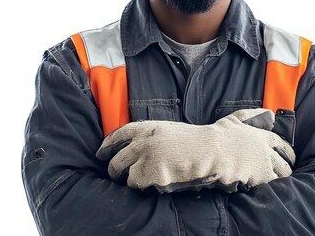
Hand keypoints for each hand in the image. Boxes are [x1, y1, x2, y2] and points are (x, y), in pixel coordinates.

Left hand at [96, 108, 294, 192]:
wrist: (214, 151)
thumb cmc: (198, 142)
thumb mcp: (171, 131)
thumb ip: (153, 137)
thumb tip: (137, 147)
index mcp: (148, 127)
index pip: (118, 134)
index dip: (107, 145)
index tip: (100, 153)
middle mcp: (142, 140)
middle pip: (115, 158)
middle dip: (113, 169)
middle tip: (115, 176)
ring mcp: (144, 156)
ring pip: (122, 173)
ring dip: (127, 179)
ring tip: (137, 182)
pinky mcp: (149, 173)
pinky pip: (135, 185)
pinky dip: (141, 187)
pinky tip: (152, 185)